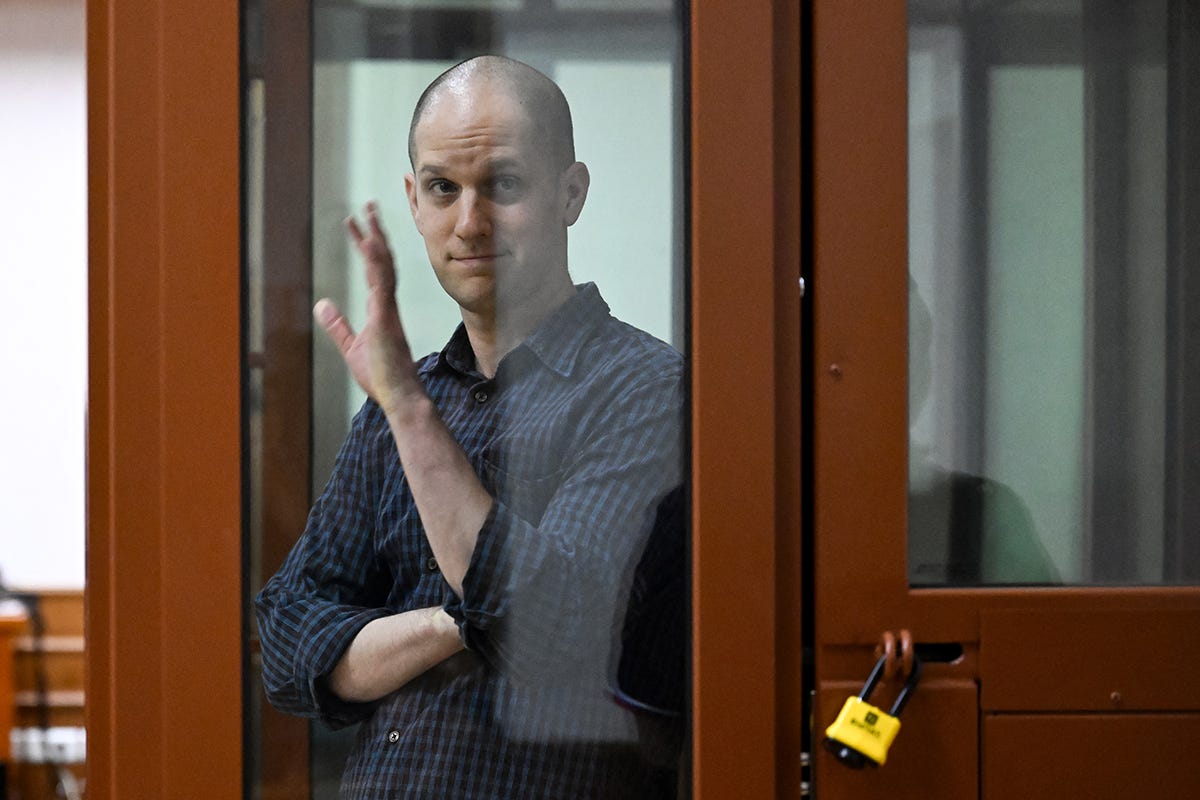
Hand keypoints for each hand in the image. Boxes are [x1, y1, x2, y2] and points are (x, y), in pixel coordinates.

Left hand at [315, 202, 419, 413]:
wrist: (401, 397)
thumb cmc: (382, 377)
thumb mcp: (352, 347)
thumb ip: (338, 326)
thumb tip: (322, 304)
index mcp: (381, 310)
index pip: (373, 272)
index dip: (366, 247)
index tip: (358, 226)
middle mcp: (387, 305)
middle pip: (382, 261)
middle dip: (374, 233)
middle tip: (367, 206)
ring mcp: (388, 310)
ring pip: (384, 267)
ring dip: (375, 239)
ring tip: (368, 214)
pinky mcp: (386, 319)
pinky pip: (382, 285)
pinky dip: (377, 263)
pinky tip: (371, 244)